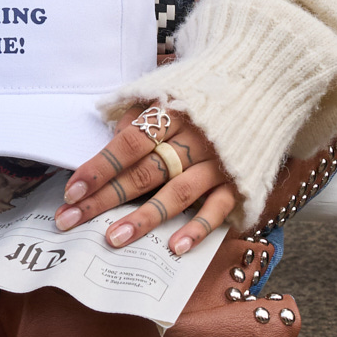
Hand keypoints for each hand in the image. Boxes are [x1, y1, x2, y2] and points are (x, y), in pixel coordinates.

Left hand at [54, 106, 238, 256]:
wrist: (264, 89)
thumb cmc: (205, 95)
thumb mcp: (169, 90)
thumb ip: (138, 114)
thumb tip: (109, 139)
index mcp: (174, 112)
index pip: (129, 143)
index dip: (100, 167)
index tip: (72, 192)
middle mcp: (195, 138)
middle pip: (145, 172)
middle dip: (106, 198)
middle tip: (71, 221)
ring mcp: (219, 163)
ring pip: (178, 193)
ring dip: (144, 217)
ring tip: (113, 238)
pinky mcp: (239, 182)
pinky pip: (218, 208)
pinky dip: (198, 228)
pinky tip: (174, 247)